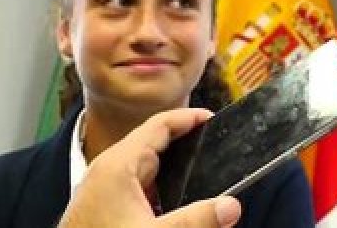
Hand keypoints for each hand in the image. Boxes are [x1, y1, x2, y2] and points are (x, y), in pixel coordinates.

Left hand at [59, 108, 241, 227]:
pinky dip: (161, 188)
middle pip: (155, 144)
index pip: (159, 125)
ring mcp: (105, 189)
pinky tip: (177, 204)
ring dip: (174, 170)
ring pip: (147, 167)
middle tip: (216, 146)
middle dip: (187, 144)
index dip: (189, 118)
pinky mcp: (105, 206)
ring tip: (203, 172)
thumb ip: (195, 221)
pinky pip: (139, 187)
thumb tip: (231, 206)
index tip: (214, 118)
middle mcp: (109, 171)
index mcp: (118, 165)